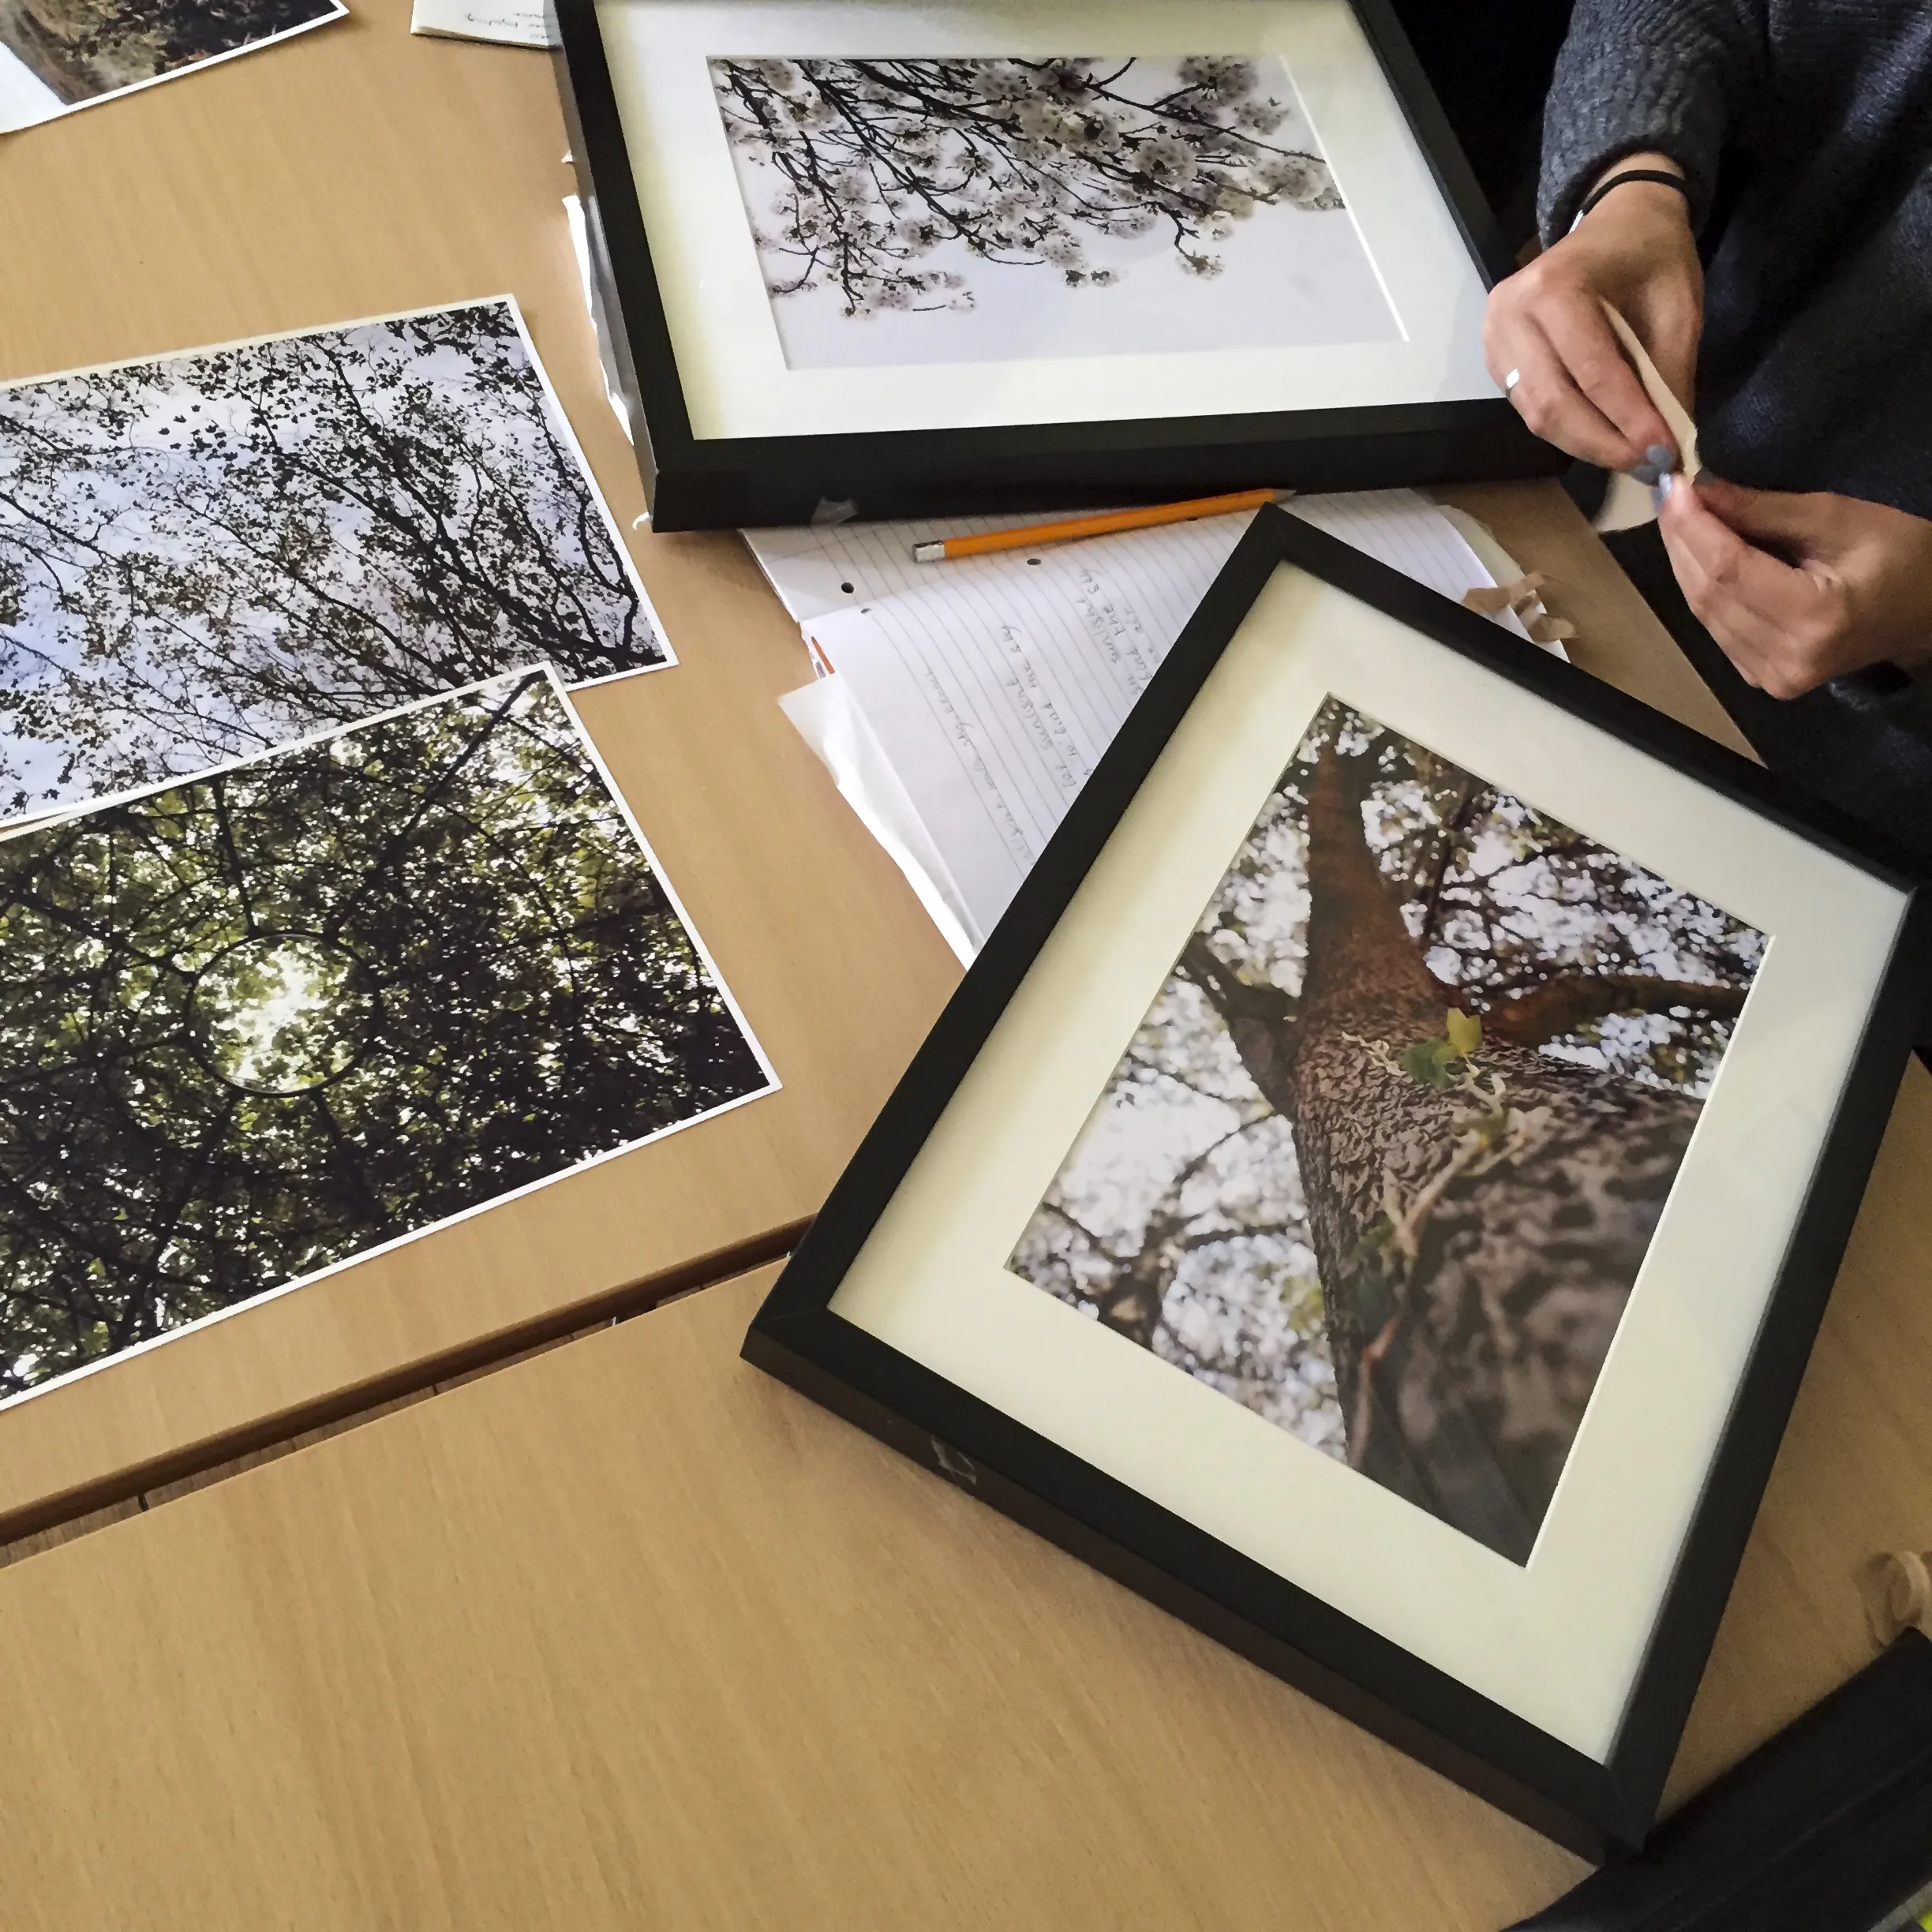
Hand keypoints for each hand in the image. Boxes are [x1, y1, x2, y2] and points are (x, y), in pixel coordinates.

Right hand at [1485, 155, 1702, 472]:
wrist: (1616, 222)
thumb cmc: (1649, 254)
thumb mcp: (1677, 304)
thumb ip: (1669, 373)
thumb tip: (1671, 445)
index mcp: (1555, 285)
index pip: (1591, 370)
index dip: (1628, 419)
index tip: (1663, 454)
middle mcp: (1511, 313)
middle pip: (1554, 404)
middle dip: (1604, 444)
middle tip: (1646, 467)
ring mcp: (1494, 338)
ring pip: (1537, 415)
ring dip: (1586, 445)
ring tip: (1629, 457)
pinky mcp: (1494, 359)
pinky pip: (1529, 409)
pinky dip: (1569, 430)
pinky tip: (1603, 434)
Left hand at [1659, 477, 1931, 697]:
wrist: (1922, 611)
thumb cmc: (1897, 555)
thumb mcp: (1838, 519)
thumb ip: (1765, 511)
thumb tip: (1702, 493)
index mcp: (1816, 618)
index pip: (1729, 571)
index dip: (1694, 528)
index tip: (1675, 488)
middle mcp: (1787, 659)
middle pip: (1709, 595)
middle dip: (1682, 542)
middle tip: (1669, 497)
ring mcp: (1773, 677)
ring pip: (1705, 614)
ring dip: (1685, 564)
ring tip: (1677, 518)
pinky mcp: (1763, 679)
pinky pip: (1717, 629)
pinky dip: (1703, 589)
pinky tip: (1697, 555)